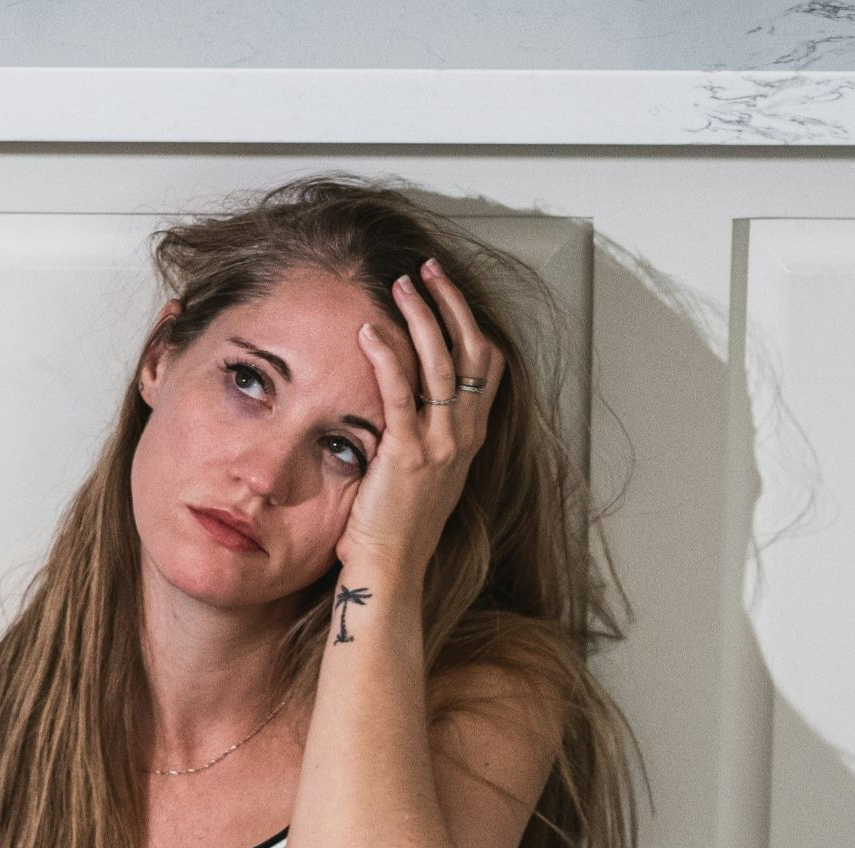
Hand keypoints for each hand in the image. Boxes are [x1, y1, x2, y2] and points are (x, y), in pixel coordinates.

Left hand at [335, 258, 505, 573]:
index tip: (445, 290)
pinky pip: (401, 393)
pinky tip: (369, 330)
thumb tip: (403, 403)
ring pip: (442, 364)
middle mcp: (463, 436)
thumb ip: (421, 435)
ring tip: (401, 284)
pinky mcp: (407, 455)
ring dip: (421, 317)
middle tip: (427, 270)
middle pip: (470, 351)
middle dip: (450, 304)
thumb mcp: (421, 473)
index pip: (485, 366)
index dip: (469, 322)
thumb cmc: (395, 527)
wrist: (390, 571)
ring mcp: (440, 445)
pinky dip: (387, 355)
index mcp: (469, 438)